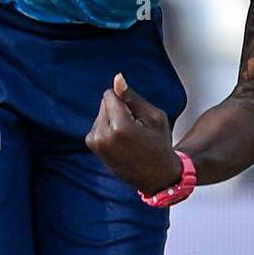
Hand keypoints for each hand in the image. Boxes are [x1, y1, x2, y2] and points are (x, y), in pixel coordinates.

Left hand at [85, 73, 180, 194]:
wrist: (157, 176)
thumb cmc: (159, 144)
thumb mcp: (153, 116)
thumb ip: (132, 97)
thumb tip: (117, 78)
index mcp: (120, 126)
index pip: (110, 94)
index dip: (124, 100)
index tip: (137, 114)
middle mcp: (103, 135)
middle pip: (104, 103)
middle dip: (118, 109)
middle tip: (135, 127)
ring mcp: (96, 143)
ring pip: (101, 113)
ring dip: (112, 119)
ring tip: (129, 136)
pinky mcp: (94, 147)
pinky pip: (97, 124)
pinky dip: (107, 128)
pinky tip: (121, 141)